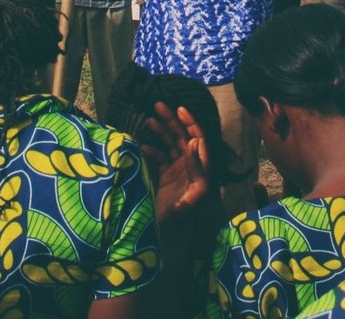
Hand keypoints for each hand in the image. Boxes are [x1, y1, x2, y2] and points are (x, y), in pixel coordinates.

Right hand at [141, 102, 208, 219]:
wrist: (169, 238)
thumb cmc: (186, 218)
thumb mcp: (195, 194)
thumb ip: (196, 169)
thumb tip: (194, 142)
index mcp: (201, 168)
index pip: (198, 138)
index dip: (190, 122)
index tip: (179, 108)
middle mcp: (191, 167)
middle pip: (183, 137)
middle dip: (172, 121)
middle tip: (158, 105)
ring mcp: (178, 172)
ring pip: (170, 145)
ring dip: (162, 132)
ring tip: (149, 120)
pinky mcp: (166, 179)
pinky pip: (160, 159)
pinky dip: (152, 151)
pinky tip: (143, 147)